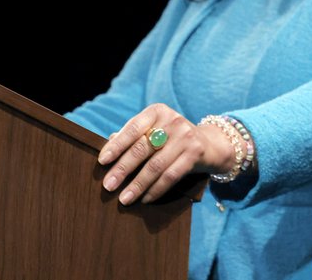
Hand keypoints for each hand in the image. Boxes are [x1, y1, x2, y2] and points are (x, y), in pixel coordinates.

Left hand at [98, 104, 235, 204]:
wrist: (209, 143)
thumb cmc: (171, 138)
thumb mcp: (153, 130)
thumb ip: (132, 136)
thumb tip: (106, 146)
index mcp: (157, 111)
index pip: (133, 128)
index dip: (116, 145)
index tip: (102, 161)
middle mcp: (173, 120)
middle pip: (142, 148)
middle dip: (123, 169)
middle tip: (108, 186)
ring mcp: (186, 136)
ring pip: (155, 165)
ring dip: (137, 185)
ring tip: (124, 199)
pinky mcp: (195, 152)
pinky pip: (171, 175)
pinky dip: (156, 189)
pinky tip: (145, 199)